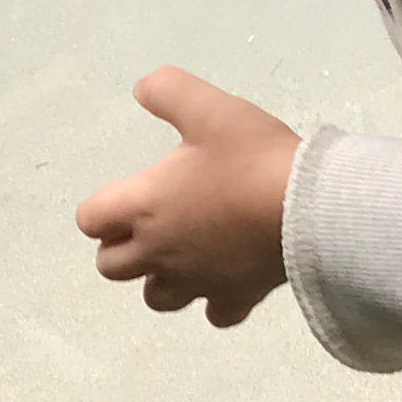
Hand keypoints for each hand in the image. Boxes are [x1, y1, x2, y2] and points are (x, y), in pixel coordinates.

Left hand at [74, 69, 300, 325]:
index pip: (91, 219)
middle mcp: (159, 252)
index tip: (128, 194)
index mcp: (144, 206)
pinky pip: (214, 314)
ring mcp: (195, 281)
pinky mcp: (234, 298)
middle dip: (121, 246)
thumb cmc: (253, 158)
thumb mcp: (210, 108)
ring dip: (159, 278)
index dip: (101, 208)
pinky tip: (226, 280)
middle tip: (149, 223)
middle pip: (111, 267)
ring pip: (155, 298)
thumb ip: (169, 91)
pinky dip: (214, 300)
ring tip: (181, 253)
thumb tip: (143, 88)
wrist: (310, 209)